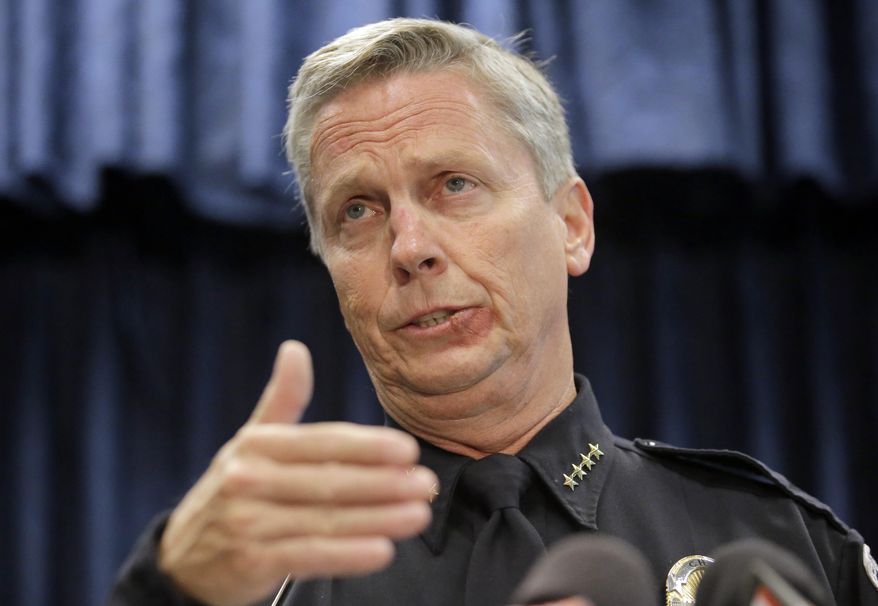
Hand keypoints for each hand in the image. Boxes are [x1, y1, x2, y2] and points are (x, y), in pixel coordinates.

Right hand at [157, 341, 436, 605]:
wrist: (184, 559)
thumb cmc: (233, 491)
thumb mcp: (251, 442)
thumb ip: (281, 400)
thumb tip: (295, 348)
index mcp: (257, 445)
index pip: (322, 442)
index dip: (368, 446)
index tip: (409, 450)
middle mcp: (249, 480)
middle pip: (330, 481)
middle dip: (385, 483)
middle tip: (427, 484)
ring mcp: (248, 523)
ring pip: (326, 520)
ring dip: (378, 519)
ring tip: (419, 515)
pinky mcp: (251, 562)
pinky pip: (310, 557)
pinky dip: (348, 555)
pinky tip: (382, 551)